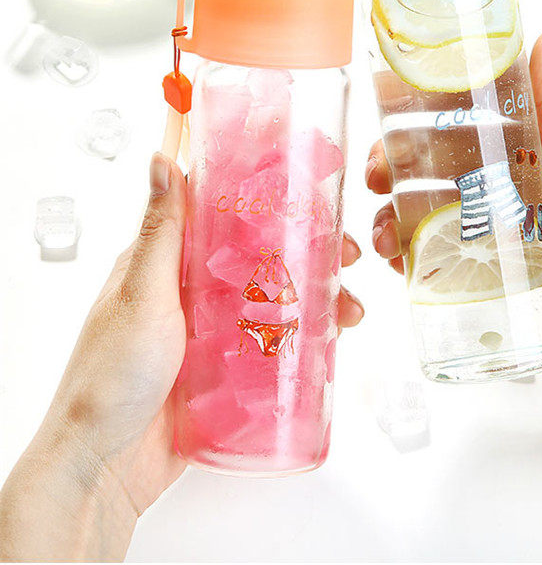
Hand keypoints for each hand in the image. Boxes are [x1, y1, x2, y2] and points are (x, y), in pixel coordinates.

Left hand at [0, 153, 363, 560]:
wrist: (104, 469)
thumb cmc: (109, 378)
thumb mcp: (141, 295)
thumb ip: (160, 234)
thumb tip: (161, 159)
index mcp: (169, 262)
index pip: (222, 210)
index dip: (265, 191)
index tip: (308, 176)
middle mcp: (195, 290)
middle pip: (263, 254)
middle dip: (310, 247)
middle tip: (348, 251)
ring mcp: (215, 330)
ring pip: (276, 298)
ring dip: (318, 295)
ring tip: (351, 307)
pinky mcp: (229, 369)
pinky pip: (274, 343)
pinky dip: (307, 336)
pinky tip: (333, 339)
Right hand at [365, 24, 541, 378]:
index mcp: (537, 144)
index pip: (470, 111)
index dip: (424, 108)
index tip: (388, 108)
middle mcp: (516, 179)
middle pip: (440, 159)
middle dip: (397, 162)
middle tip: (375, 176)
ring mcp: (503, 224)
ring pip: (434, 205)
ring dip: (397, 211)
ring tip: (383, 233)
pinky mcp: (494, 266)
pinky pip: (442, 249)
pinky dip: (414, 250)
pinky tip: (397, 260)